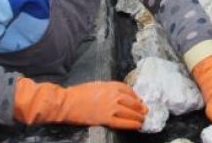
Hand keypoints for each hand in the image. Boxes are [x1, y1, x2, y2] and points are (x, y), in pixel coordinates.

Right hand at [13, 78, 147, 129]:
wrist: (66, 102)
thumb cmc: (79, 93)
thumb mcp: (97, 85)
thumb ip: (109, 90)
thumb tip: (121, 96)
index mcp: (112, 85)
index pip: (130, 91)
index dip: (136, 97)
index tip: (139, 101)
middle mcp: (114, 95)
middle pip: (133, 102)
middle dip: (140, 108)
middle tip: (145, 112)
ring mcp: (111, 107)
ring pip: (131, 112)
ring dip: (139, 117)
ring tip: (143, 120)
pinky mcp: (106, 119)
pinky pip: (123, 122)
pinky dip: (132, 124)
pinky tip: (136, 126)